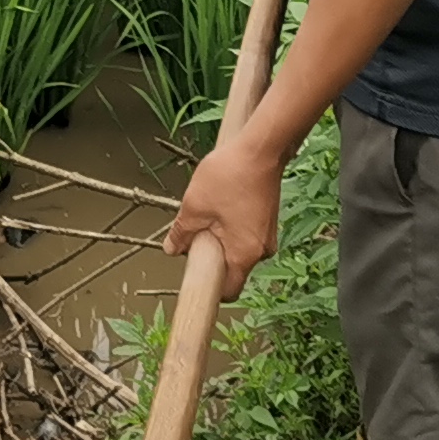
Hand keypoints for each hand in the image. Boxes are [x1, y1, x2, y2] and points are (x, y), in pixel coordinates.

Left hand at [164, 134, 287, 286]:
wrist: (262, 149)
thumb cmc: (231, 176)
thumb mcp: (194, 206)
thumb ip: (181, 233)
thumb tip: (171, 249)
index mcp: (244, 254)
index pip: (228, 290)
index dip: (208, 287)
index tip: (193, 276)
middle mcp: (261, 250)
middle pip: (232, 267)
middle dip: (211, 255)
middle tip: (194, 232)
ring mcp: (267, 235)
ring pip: (237, 247)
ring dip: (220, 237)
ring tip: (208, 210)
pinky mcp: (267, 220)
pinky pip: (245, 233)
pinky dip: (231, 225)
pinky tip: (222, 202)